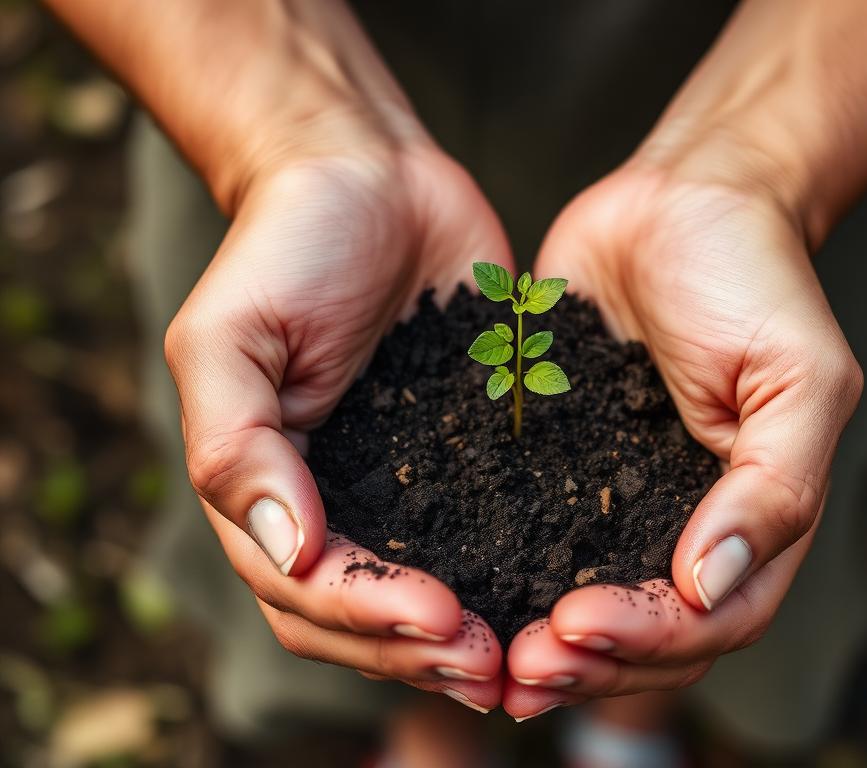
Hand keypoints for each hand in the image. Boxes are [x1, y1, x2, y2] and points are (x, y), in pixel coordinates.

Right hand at [164, 134, 509, 712]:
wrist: (370, 176)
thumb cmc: (287, 245)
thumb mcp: (229, 337)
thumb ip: (236, 446)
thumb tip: (288, 549)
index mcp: (273, 488)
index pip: (307, 589)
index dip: (369, 618)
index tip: (439, 617)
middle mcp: (339, 502)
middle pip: (367, 618)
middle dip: (424, 651)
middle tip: (493, 667)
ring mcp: (406, 483)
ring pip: (430, 594)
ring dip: (470, 638)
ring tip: (529, 659)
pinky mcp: (471, 454)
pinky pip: (492, 531)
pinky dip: (518, 576)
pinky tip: (565, 597)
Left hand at [503, 149, 862, 717]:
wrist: (682, 201)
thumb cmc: (754, 278)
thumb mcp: (798, 377)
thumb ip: (775, 488)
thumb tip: (711, 588)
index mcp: (744, 521)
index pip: (705, 620)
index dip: (647, 641)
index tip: (578, 624)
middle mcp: (675, 524)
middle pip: (637, 637)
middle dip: (581, 663)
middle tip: (517, 667)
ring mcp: (609, 498)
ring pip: (574, 602)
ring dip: (531, 639)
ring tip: (478, 649)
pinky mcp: (551, 460)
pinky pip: (519, 532)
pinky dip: (493, 572)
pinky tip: (446, 584)